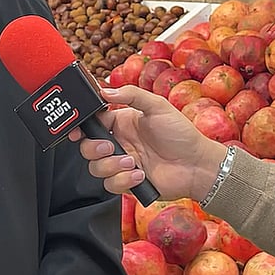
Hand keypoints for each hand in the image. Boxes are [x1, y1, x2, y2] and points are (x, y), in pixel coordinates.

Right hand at [70, 84, 229, 199]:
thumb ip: (131, 94)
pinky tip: (140, 174)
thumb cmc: (181, 134)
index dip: (82, 126)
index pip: (93, 122)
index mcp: (123, 122)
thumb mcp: (157, 106)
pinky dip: (123, 180)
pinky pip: (111, 184)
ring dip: (111, 166)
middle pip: (88, 147)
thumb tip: (104, 90)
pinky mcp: (128, 182)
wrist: (196, 165)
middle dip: (93, 148)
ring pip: (96, 168)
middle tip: (108, 147)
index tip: (78, 129)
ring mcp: (123, 163)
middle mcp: (120, 143)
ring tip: (133, 162)